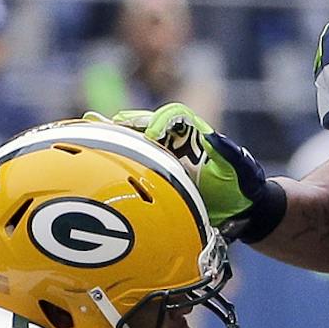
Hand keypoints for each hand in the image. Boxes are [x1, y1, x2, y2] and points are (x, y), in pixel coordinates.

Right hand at [101, 102, 275, 232]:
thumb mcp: (239, 172)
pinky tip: (89, 158)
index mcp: (194, 135)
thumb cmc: (241, 189)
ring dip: (112, 137)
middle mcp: (175, 141)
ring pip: (133, 140)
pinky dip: (111, 158)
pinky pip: (129, 163)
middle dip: (126, 124)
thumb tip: (213, 136)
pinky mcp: (153, 175)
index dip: (161, 120)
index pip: (174, 116)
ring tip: (87, 129)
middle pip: (146, 123)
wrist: (237, 212)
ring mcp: (162, 157)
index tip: (152, 134)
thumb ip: (228, 154)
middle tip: (104, 125)